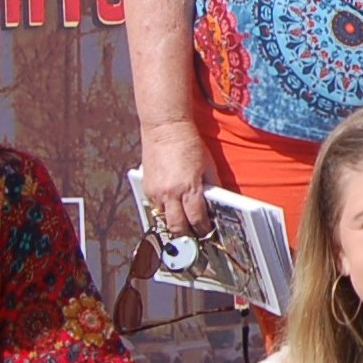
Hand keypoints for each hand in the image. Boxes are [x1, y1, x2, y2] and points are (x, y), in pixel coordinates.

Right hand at [139, 117, 216, 236]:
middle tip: (194, 234)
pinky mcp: (146, 187)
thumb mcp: (208, 165)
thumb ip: (212, 186)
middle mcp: (169, 193)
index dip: (203, 228)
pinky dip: (163, 210)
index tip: (207, 231)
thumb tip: (216, 202)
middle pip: (177, 227)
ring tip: (183, 221)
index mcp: (188, 188)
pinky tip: (171, 206)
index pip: (197, 219)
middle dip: (187, 234)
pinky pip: (154, 207)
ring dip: (174, 222)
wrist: (165, 128)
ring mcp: (155, 191)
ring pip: (164, 219)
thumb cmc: (188, 143)